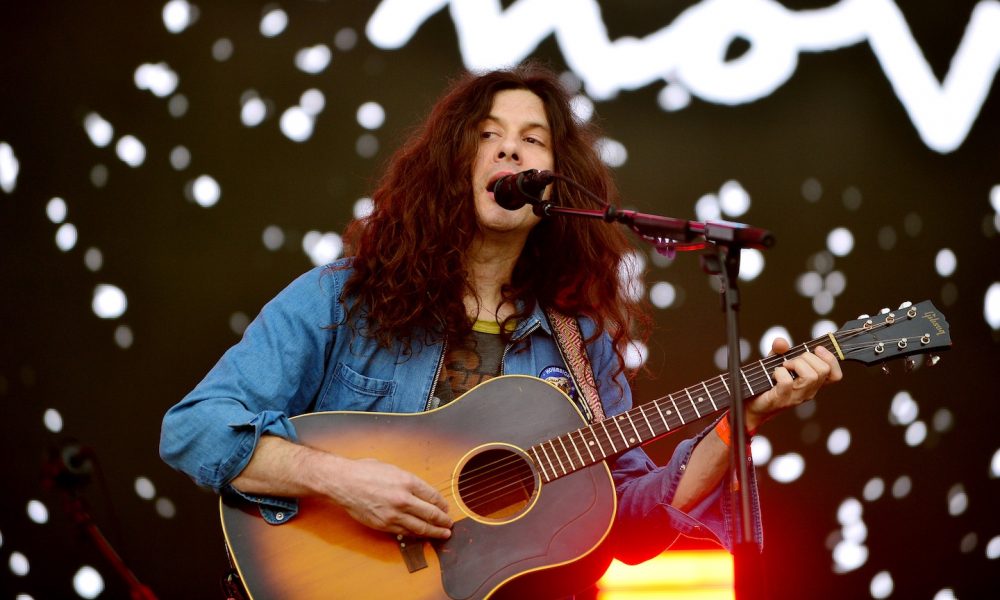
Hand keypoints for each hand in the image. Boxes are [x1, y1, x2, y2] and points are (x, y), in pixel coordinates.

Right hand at [327, 457, 452, 538]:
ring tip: (442, 534)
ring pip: (420, 527)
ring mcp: (394, 514)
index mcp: (408, 481)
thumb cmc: (365, 472)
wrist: (344, 482)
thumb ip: (408, 481)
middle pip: (431, 514)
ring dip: (434, 532)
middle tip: (449, 524)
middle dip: (443, 521)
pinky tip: (421, 534)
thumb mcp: (393, 469)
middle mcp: (404, 499)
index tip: (446, 508)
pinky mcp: (384, 525)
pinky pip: (405, 532)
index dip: (442, 505)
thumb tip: (420, 491)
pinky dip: (416, 534)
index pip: (433, 497)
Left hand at [745, 338, 842, 431]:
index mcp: (812, 383)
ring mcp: (796, 397)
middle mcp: (808, 391)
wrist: (751, 404)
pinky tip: (774, 373)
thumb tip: (781, 342)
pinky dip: (780, 372)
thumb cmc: (767, 383)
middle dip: (807, 357)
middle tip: (792, 360)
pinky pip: (787, 382)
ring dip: (796, 363)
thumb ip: (780, 350)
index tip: (817, 349)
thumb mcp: (775, 361)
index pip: (835, 376)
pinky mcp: (782, 399)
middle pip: (823, 370)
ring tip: (784, 365)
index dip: (832, 359)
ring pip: (811, 376)